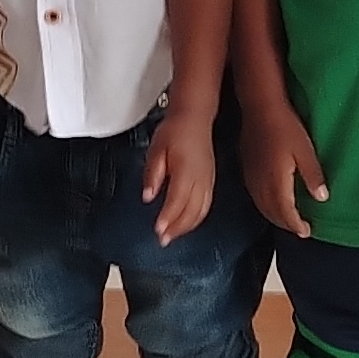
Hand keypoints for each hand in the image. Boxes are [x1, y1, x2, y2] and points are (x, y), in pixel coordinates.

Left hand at [142, 104, 219, 245]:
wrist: (194, 117)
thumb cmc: (176, 131)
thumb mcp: (156, 149)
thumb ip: (152, 174)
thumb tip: (148, 195)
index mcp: (186, 171)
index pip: (177, 201)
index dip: (168, 218)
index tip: (158, 231)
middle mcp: (200, 179)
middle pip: (191, 212)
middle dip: (177, 229)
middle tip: (163, 240)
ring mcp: (208, 181)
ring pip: (201, 211)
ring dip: (187, 227)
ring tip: (173, 236)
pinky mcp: (210, 181)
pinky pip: (206, 205)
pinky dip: (196, 218)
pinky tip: (187, 223)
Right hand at [240, 99, 329, 237]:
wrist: (260, 108)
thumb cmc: (285, 126)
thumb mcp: (305, 151)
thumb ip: (313, 176)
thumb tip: (322, 198)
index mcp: (277, 183)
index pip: (286, 213)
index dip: (296, 225)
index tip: (307, 231)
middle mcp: (261, 185)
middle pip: (273, 214)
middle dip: (286, 224)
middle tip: (300, 229)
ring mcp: (251, 177)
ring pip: (262, 207)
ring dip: (275, 217)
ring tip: (288, 220)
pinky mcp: (247, 170)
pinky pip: (255, 197)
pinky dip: (265, 206)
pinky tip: (272, 202)